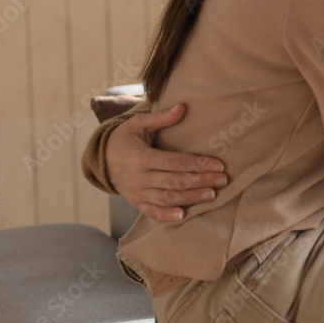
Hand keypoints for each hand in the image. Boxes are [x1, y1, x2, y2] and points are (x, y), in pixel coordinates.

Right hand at [106, 103, 227, 221]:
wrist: (100, 159)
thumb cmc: (124, 138)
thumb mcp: (138, 124)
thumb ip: (160, 117)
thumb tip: (182, 106)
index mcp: (142, 157)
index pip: (176, 162)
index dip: (198, 164)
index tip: (219, 165)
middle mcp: (140, 177)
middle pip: (176, 181)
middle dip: (201, 181)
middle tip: (223, 180)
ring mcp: (137, 192)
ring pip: (167, 198)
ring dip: (191, 198)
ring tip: (212, 195)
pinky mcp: (136, 202)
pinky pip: (152, 212)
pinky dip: (166, 215)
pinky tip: (184, 216)